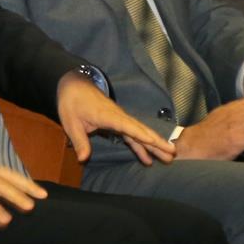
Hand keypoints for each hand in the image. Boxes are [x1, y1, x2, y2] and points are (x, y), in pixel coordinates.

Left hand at [56, 74, 177, 165]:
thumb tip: (83, 159)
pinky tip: (147, 158)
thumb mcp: (71, 122)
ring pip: (141, 133)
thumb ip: (79, 140)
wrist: (74, 84)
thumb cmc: (72, 102)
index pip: (127, 126)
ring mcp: (120, 119)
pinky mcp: (118, 122)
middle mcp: (119, 117)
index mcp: (108, 116)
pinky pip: (133, 135)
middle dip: (157, 142)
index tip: (154, 142)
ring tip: (169, 157)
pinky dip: (141, 146)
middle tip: (172, 152)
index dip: (140, 135)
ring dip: (154, 145)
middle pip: (141, 130)